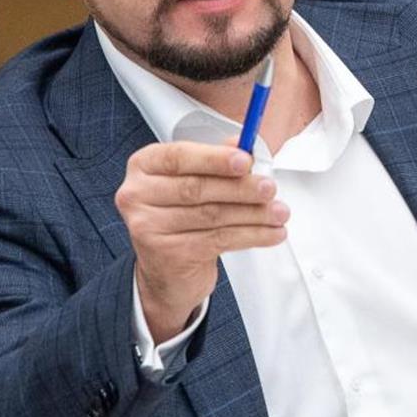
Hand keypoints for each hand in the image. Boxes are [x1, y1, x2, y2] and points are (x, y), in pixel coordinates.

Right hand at [115, 141, 288, 341]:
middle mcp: (137, 194)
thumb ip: (215, 160)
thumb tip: (242, 144)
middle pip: (196, 188)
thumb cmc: (181, 217)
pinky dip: (251, 235)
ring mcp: (148, 226)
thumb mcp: (192, 181)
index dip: (215, 158)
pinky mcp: (166, 254)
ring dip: (253, 213)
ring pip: (211, 215)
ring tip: (279, 212)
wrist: (166, 272)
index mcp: (143, 166)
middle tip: (269, 188)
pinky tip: (271, 233)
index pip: (179, 157)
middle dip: (240, 187)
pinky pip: (218, 240)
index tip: (245, 160)